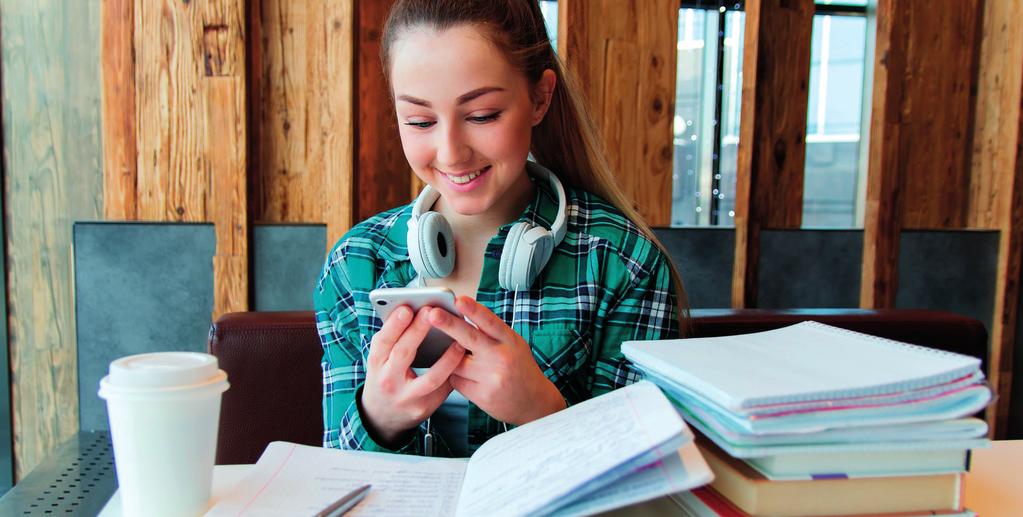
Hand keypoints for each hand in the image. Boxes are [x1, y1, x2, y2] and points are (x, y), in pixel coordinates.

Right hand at [360, 305, 465, 444]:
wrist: (383, 415)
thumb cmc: (387, 375)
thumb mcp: (381, 358)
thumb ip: (394, 338)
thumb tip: (412, 309)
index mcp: (376, 364)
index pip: (383, 342)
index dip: (394, 325)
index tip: (407, 308)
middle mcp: (388, 381)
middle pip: (403, 354)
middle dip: (418, 331)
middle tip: (432, 311)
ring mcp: (407, 398)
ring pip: (430, 378)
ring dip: (447, 360)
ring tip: (459, 342)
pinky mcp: (424, 408)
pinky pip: (443, 389)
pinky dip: (454, 373)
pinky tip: (465, 359)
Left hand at [426, 296, 566, 424]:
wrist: (534, 402)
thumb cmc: (519, 368)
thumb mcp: (514, 344)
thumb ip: (492, 332)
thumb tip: (462, 315)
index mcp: (510, 341)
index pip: (490, 322)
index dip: (474, 310)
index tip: (459, 300)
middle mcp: (501, 358)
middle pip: (470, 338)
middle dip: (449, 325)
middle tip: (433, 314)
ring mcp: (491, 378)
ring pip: (456, 362)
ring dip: (450, 358)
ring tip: (456, 356)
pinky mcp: (482, 396)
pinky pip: (456, 381)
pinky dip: (456, 376)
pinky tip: (466, 376)